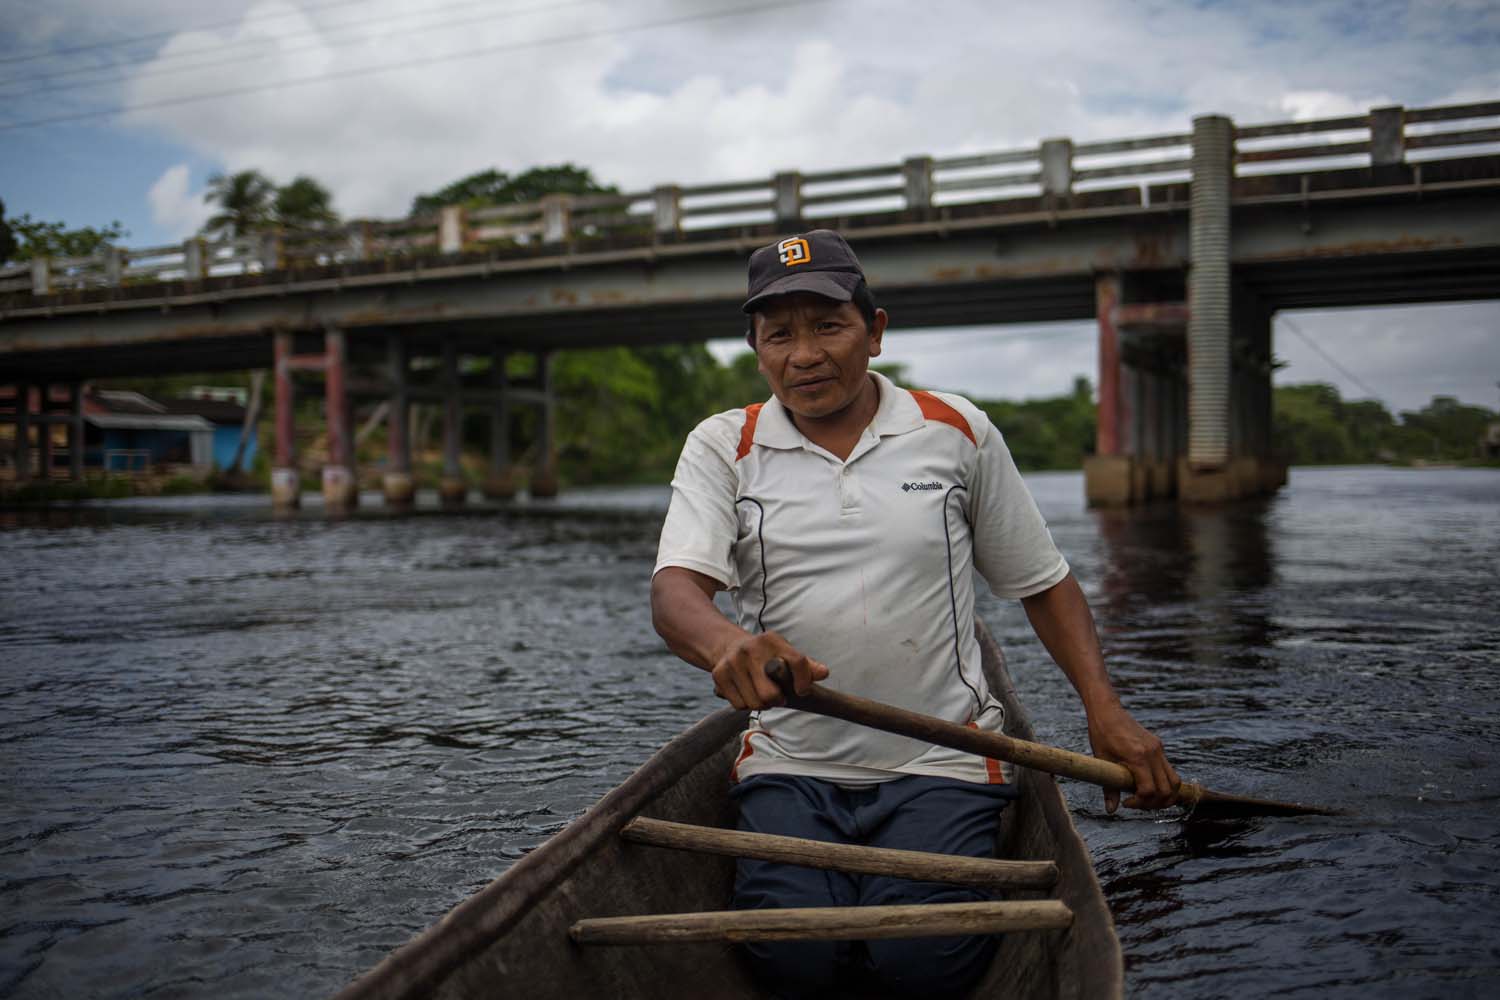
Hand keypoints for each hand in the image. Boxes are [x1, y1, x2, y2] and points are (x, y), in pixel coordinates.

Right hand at [710, 631, 828, 710]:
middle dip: (777, 700)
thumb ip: (805, 665)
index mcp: (772, 640)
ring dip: (761, 704)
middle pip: (770, 694)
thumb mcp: (784, 652)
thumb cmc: (764, 654)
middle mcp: (751, 649)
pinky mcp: (719, 674)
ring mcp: (733, 662)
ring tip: (761, 693)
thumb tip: (824, 673)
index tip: (803, 691)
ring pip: (755, 703)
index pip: (796, 662)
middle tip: (777, 695)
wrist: (728, 646)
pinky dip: (745, 704)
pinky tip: (746, 692)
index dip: (804, 680)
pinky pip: (739, 705)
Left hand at [1086, 702, 1180, 812]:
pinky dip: (1164, 783)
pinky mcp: (1159, 746)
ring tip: (1147, 799)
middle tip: (1138, 804)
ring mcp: (1158, 749)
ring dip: (1165, 795)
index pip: (1150, 790)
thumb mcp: (1102, 761)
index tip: (1127, 802)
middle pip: (1168, 790)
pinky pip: (1169, 770)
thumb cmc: (1101, 734)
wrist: (1107, 710)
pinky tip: (1147, 784)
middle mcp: (1153, 753)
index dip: (1140, 802)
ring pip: (1175, 781)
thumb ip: (1109, 788)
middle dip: (1155, 803)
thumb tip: (1111, 810)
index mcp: (1138, 757)